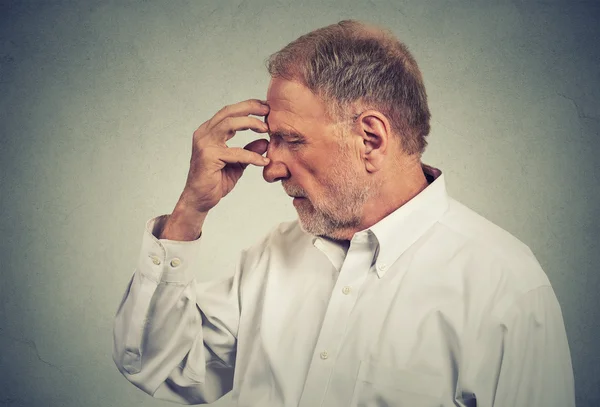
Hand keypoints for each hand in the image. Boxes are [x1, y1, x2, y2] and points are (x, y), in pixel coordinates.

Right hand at [161, 99, 269, 239]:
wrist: (200, 200)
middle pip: (228, 112)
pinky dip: (252, 156)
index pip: (229, 112)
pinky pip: (235, 152)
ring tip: (266, 129)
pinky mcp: (208, 157)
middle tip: (268, 110)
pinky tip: (263, 162)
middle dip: (250, 107)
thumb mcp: (238, 163)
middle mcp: (204, 134)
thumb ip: (249, 150)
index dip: (247, 106)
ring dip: (250, 123)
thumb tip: (265, 141)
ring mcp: (204, 144)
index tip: (265, 107)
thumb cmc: (216, 181)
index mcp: (209, 131)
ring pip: (229, 124)